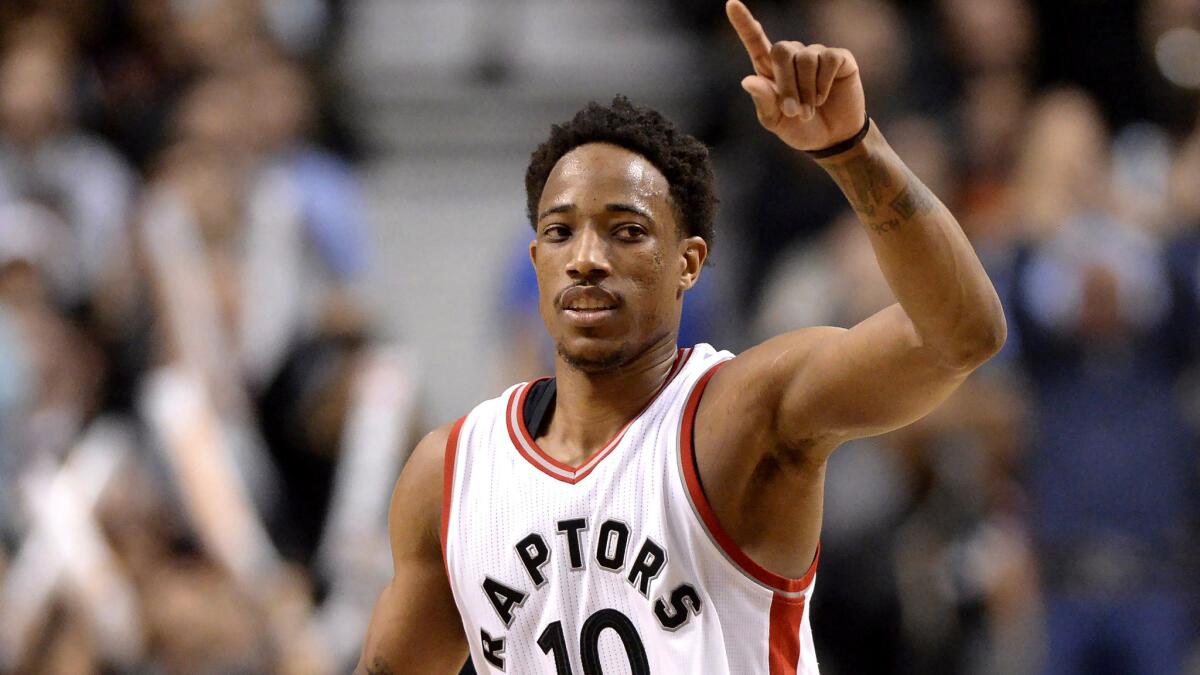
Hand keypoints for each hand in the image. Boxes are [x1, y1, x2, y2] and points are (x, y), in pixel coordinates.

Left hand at [726, 0, 865, 151]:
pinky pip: (828, 60)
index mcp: (770, 70)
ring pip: (805, 58)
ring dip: (806, 89)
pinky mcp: (838, 58)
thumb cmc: (800, 129)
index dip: (743, 23)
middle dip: (786, 84)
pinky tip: (823, 97)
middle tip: (794, 111)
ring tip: (809, 110)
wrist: (832, 138)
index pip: (755, 41)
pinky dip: (823, 83)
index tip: (731, 4)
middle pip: (781, 51)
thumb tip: (747, 80)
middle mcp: (792, 56)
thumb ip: (763, 102)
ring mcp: (816, 54)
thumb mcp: (776, 122)